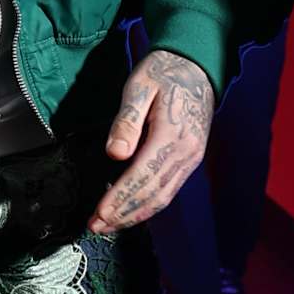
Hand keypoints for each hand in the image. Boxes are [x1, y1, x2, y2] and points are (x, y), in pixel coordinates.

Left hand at [89, 48, 214, 233]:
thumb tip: (116, 153)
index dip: (119, 199)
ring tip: (108, 225)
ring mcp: (191, 158)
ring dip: (135, 215)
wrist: (197, 67)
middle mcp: (186, 152)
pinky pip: (170, 190)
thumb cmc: (164, 73)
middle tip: (96, 226)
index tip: (99, 214)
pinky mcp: (190, 160)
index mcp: (171, 134)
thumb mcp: (139, 86)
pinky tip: (131, 210)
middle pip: (153, 194)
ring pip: (163, 197)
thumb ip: (127, 121)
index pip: (142, 176)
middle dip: (123, 214)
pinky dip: (149, 205)